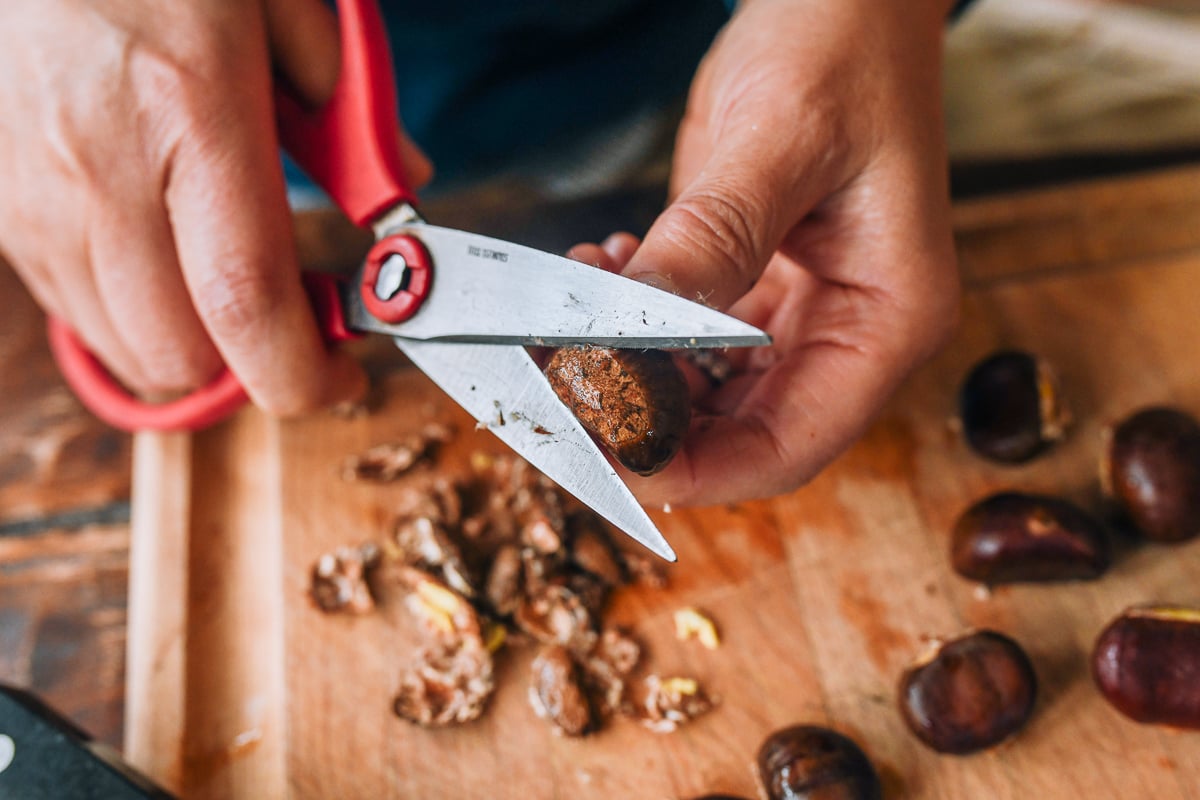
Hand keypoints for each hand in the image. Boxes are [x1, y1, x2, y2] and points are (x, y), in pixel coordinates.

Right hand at [0, 0, 430, 413]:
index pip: (246, 302)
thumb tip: (401, 181)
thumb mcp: (283, 6)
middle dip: (248, 367)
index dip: (302, 374)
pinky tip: (160, 262)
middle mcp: (102, 167)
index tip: (341, 380)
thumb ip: (349, 108)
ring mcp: (36, 190)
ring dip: (188, 348)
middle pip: (178, 353)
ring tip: (227, 292)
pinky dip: (126, 315)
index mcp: (192, 114)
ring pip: (119, 345)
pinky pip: (68, 306)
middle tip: (292, 322)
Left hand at [571, 0, 959, 505]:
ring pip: (701, 391)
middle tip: (559, 385)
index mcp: (887, 319)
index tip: (604, 454)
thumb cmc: (846, 47)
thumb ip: (713, 240)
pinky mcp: (754, 281)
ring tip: (573, 313)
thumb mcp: (780, 139)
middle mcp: (847, 331)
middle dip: (644, 420)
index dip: (694, 470)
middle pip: (736, 432)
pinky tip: (606, 269)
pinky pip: (685, 337)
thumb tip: (635, 332)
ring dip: (630, 368)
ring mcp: (800, 311)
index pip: (787, 445)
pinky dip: (634, 323)